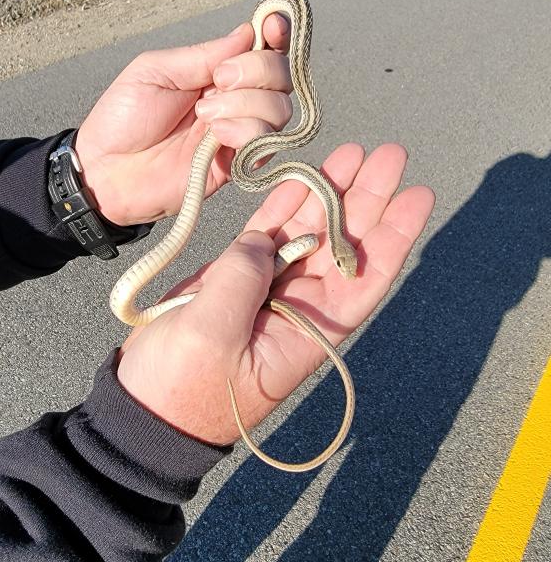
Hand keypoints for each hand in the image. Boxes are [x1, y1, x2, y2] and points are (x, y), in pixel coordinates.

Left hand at [75, 15, 291, 225]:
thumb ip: (203, 55)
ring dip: (244, 104)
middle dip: (256, 70)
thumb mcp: (156, 71)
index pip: (263, 48)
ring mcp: (239, 132)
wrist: (106, 171)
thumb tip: (248, 32)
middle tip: (217, 81)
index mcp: (216, 71)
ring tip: (204, 115)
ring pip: (279, 108)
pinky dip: (246, 132)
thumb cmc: (123, 118)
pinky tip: (216, 136)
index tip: (272, 27)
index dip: (276, 33)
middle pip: (281, 76)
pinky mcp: (238, 164)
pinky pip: (265, 142)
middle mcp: (235, 99)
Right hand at [117, 143, 434, 444]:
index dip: (392, 235)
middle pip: (342, 244)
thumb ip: (241, 280)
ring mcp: (268, 288)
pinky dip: (283, 205)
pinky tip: (301, 176)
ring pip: (307, 232)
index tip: (416, 196)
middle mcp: (299, 305)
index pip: (364, 277)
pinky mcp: (236, 278)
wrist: (145, 408)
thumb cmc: (184, 389)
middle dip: (366, 199)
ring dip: (327, 193)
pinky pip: (268, 234)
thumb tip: (262, 240)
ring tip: (353, 153)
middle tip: (389, 155)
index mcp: (309, 329)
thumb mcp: (214, 338)